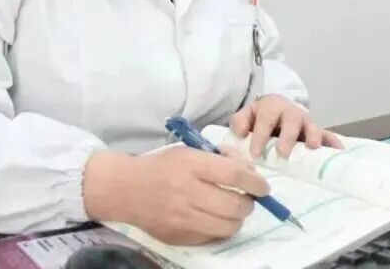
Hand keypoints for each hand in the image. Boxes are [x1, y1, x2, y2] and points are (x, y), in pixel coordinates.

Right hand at [83, 146, 269, 244]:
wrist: (126, 189)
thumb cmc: (161, 166)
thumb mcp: (188, 151)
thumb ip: (218, 157)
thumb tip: (247, 169)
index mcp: (192, 165)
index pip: (234, 176)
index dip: (255, 182)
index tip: (263, 186)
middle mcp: (189, 192)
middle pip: (235, 205)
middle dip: (249, 203)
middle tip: (248, 199)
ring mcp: (183, 218)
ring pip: (228, 226)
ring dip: (237, 218)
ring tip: (233, 210)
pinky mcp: (179, 236)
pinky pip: (212, 237)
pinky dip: (220, 229)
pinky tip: (216, 220)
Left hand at [230, 94, 343, 158]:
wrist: (276, 111)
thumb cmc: (260, 118)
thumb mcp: (246, 116)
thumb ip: (240, 122)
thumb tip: (240, 133)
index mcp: (271, 106)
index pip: (265, 119)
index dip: (260, 135)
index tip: (255, 154)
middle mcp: (291, 112)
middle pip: (291, 120)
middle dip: (287, 136)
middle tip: (282, 153)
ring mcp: (306, 121)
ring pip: (312, 125)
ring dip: (313, 135)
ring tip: (313, 147)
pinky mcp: (317, 131)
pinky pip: (328, 135)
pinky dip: (333, 142)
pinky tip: (339, 151)